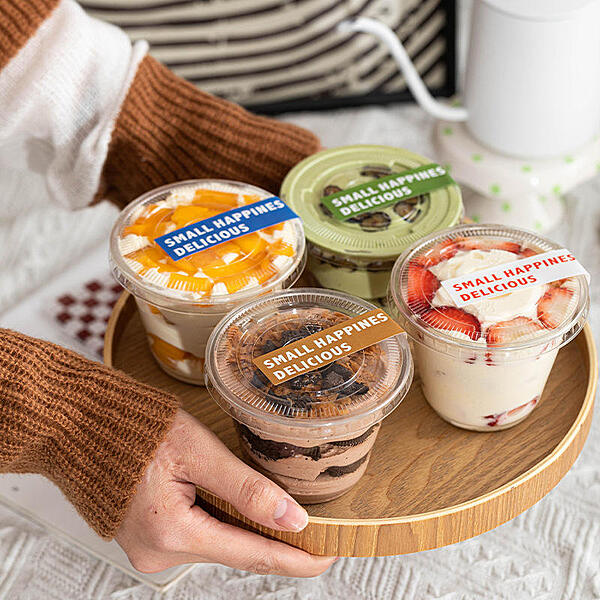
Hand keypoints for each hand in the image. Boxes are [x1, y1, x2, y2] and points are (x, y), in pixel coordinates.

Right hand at [116, 409, 335, 576]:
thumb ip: (246, 489)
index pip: (251, 555)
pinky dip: (223, 523)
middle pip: (235, 551)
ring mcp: (151, 548)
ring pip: (218, 543)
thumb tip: (293, 519)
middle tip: (317, 529)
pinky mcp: (149, 537)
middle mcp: (159, 552)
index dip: (295, 559)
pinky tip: (238, 505)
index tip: (328, 558)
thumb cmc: (136, 428)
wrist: (83, 425)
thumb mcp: (199, 451)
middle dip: (276, 541)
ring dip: (248, 528)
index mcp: (171, 532)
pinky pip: (198, 535)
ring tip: (279, 510)